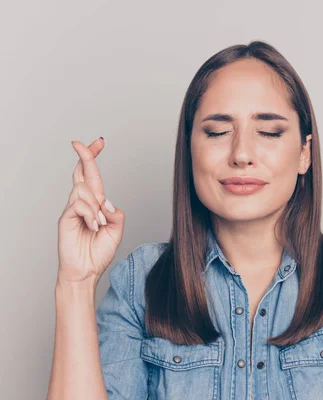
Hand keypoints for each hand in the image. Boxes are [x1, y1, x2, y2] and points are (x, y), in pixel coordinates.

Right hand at [56, 137, 125, 286]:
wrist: (87, 271)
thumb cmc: (99, 252)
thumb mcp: (117, 230)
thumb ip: (116, 213)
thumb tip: (106, 201)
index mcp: (95, 203)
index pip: (93, 175)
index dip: (94, 157)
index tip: (99, 142)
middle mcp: (83, 203)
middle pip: (82, 172)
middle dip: (85, 155)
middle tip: (81, 142)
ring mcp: (73, 209)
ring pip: (84, 190)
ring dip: (96, 206)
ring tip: (99, 223)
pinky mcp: (66, 218)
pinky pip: (79, 205)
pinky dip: (90, 214)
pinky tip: (93, 226)